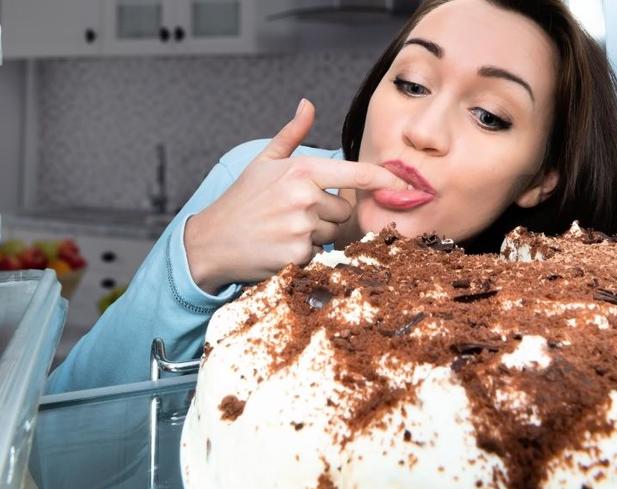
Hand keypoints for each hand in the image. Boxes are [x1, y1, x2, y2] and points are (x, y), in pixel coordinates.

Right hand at [184, 99, 401, 293]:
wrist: (211, 241)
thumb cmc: (241, 200)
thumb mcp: (264, 161)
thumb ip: (292, 134)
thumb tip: (308, 105)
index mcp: (301, 170)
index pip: (357, 173)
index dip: (385, 179)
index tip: (405, 183)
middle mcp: (304, 198)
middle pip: (345, 209)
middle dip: (327, 213)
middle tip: (293, 214)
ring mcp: (302, 228)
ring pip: (333, 232)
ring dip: (316, 234)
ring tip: (284, 230)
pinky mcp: (298, 256)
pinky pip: (320, 254)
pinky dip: (305, 254)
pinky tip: (281, 247)